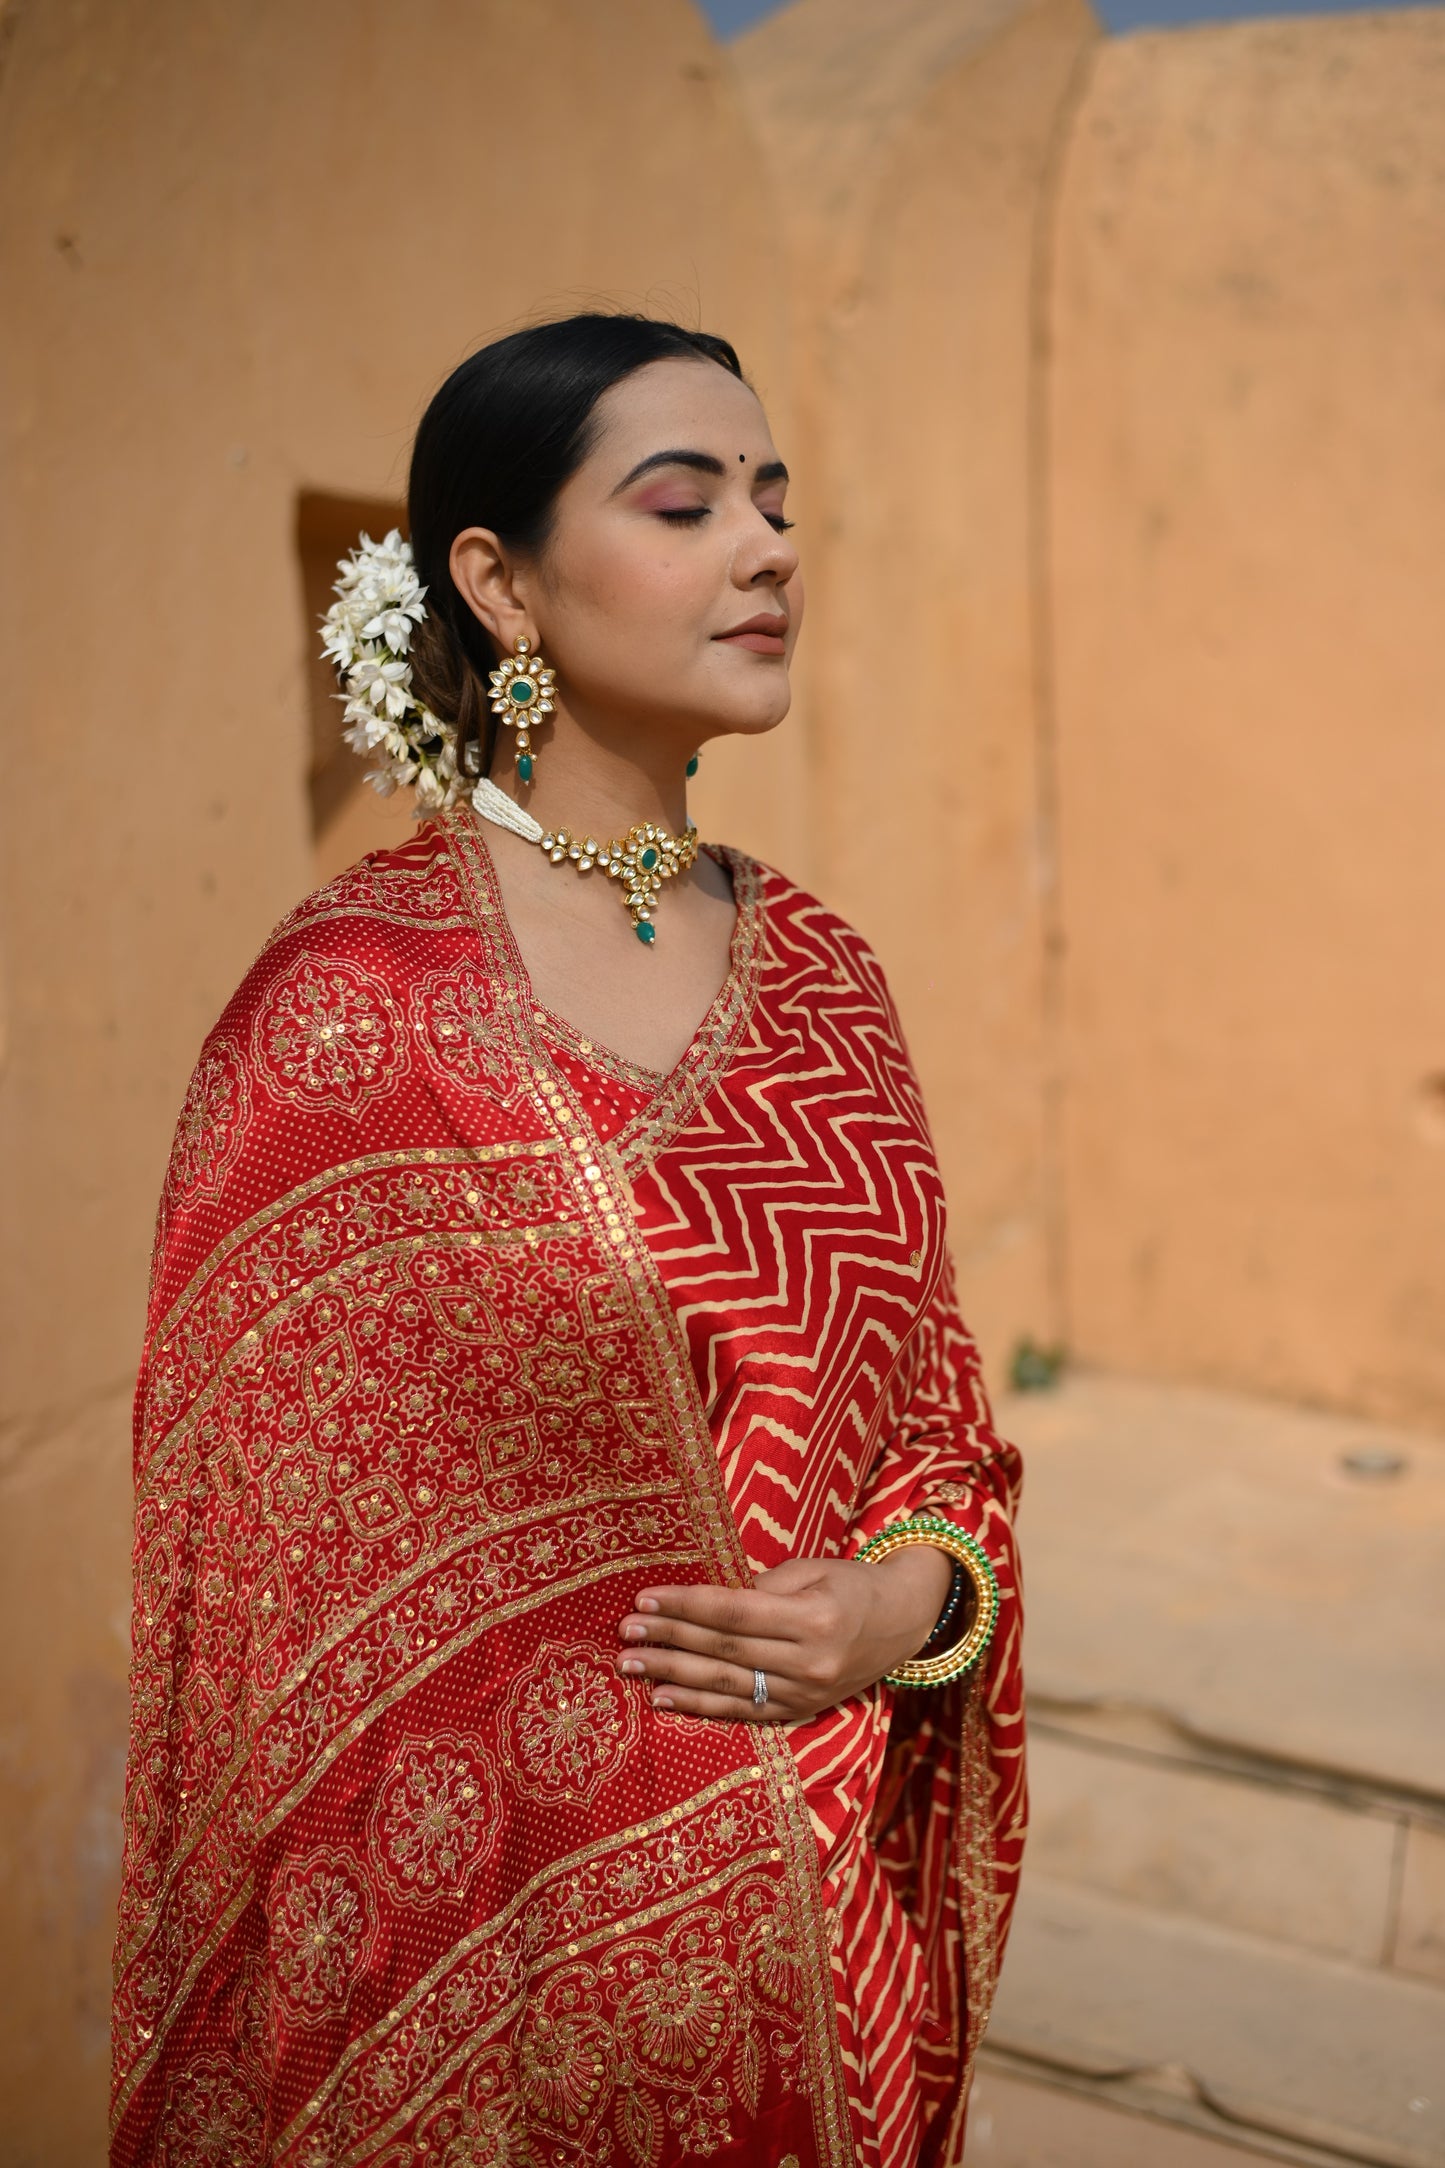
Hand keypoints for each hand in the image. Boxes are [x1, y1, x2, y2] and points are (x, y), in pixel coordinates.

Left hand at [616, 1545, 953, 1722]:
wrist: (904, 1622)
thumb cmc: (852, 1584)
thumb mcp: (812, 1569)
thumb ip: (760, 1586)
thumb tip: (702, 1598)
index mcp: (815, 1617)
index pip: (735, 1611)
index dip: (687, 1606)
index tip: (646, 1598)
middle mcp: (810, 1661)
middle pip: (725, 1650)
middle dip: (670, 1639)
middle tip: (625, 1632)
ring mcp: (805, 1693)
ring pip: (727, 1686)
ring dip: (673, 1675)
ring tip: (631, 1665)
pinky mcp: (800, 1711)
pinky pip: (742, 1710)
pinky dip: (700, 1705)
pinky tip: (664, 1698)